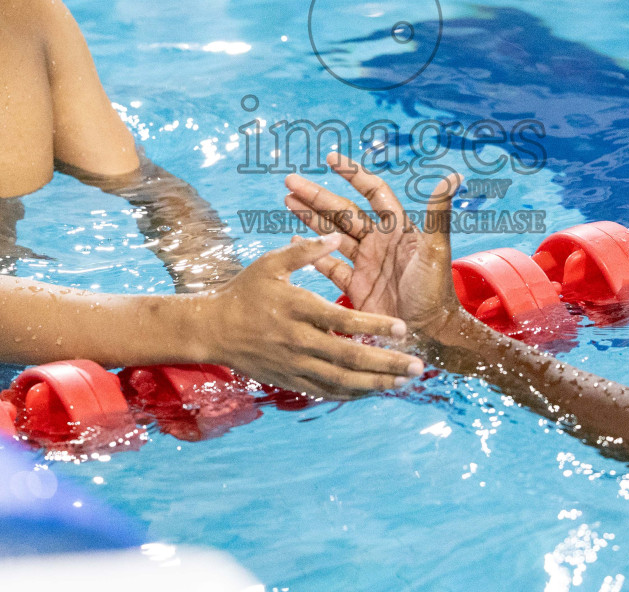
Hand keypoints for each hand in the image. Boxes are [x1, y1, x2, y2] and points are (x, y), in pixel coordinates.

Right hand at [197, 235, 424, 398]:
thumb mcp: (271, 264)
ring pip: (341, 381)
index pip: (344, 321)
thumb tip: (338, 235)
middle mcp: (298, 341)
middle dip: (387, 364)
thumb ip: (306, 252)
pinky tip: (373, 391)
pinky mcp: (289, 380)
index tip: (402, 328)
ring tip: (403, 383)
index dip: (375, 327)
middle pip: (350, 358)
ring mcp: (293, 364)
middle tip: (417, 367)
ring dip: (375, 383)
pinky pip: (325, 391)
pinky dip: (351, 393)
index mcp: (297, 308)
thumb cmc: (243, 291)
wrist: (211, 329)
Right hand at [283, 153, 463, 338]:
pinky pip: (330, 266)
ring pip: (333, 234)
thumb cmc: (436, 292)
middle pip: (343, 212)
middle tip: (290, 181)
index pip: (372, 192)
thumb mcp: (435, 251)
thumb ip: (438, 214)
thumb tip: (454, 175)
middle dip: (317, 196)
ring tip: (288, 201)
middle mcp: (380, 243)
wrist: (429, 335)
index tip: (330, 159)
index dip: (352, 175)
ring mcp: (366, 264)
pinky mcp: (357, 287)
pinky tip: (296, 239)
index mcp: (398, 229)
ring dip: (311, 218)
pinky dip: (313, 253)